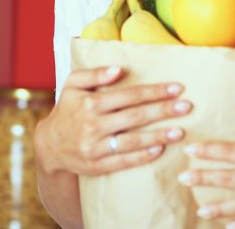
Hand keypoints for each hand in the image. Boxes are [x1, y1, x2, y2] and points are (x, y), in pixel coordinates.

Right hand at [35, 65, 191, 176]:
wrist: (49, 145)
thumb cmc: (67, 108)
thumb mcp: (73, 84)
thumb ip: (95, 73)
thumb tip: (119, 69)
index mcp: (90, 103)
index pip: (129, 95)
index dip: (154, 91)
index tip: (177, 88)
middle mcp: (93, 125)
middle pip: (135, 117)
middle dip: (163, 111)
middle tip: (186, 106)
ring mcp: (95, 147)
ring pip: (132, 141)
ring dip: (158, 135)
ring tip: (180, 131)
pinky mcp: (97, 165)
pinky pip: (123, 161)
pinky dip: (142, 156)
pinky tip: (159, 150)